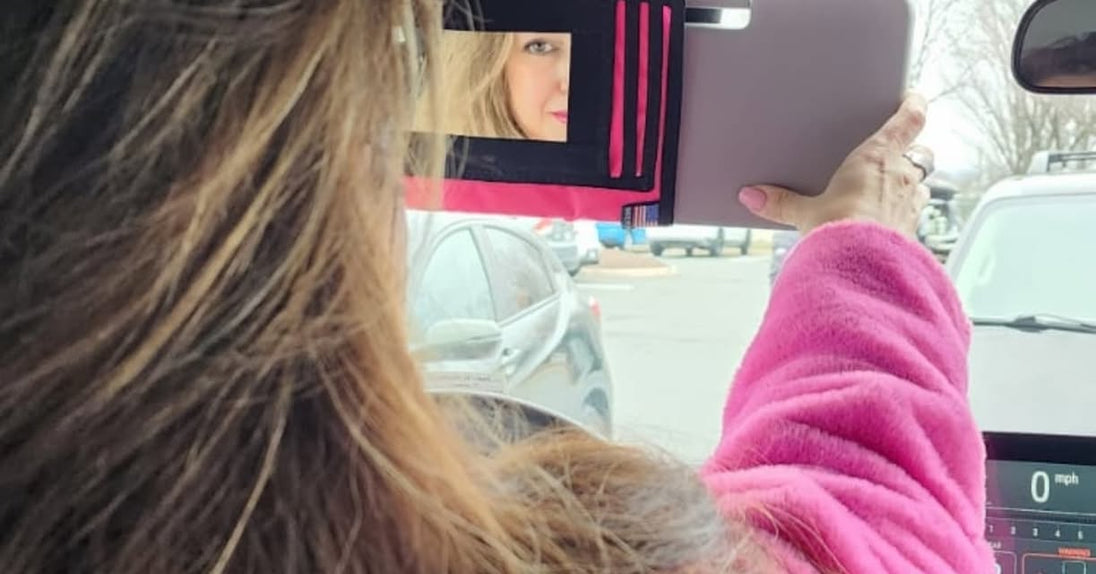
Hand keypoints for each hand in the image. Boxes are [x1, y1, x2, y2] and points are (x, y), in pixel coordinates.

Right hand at [738, 94, 933, 237]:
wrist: (864, 267)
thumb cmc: (841, 228)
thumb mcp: (805, 213)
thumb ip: (780, 203)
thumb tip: (752, 195)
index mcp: (878, 156)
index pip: (909, 119)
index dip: (913, 105)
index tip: (911, 98)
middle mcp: (902, 176)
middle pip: (920, 152)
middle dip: (911, 151)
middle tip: (896, 152)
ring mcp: (911, 204)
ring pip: (922, 184)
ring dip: (910, 184)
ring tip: (891, 190)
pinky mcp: (912, 230)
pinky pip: (914, 214)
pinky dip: (904, 214)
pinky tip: (888, 223)